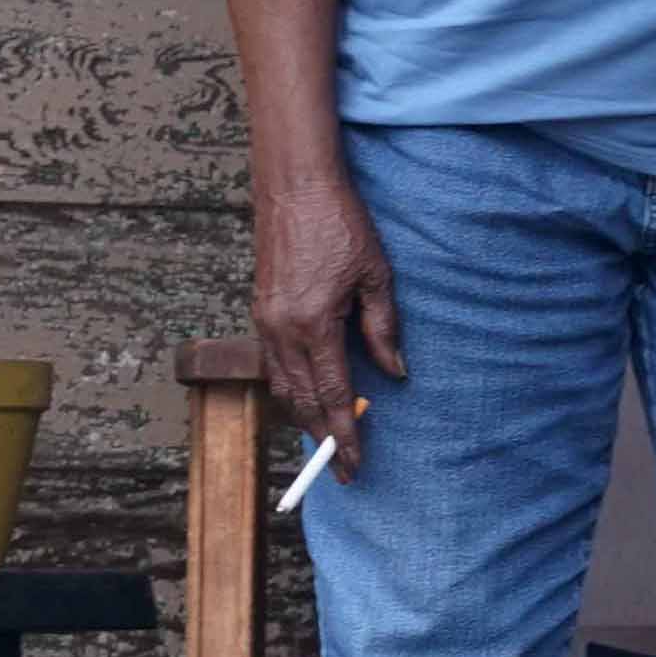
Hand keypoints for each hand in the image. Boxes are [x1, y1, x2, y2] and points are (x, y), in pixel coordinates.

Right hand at [248, 158, 399, 472]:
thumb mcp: (376, 275)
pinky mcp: (260, 311)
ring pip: (282, 387)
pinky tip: (305, 401)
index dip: (345, 435)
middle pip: (301, 402)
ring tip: (327, 443)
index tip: (355, 465)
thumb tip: (394, 374)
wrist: (294, 185)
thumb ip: (384, 329)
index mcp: (314, 324)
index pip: (332, 395)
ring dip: (303, 418)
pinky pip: (273, 365)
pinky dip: (289, 391)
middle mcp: (282, 329)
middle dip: (323, 439)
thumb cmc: (340, 223)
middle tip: (342, 471)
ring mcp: (265, 321)